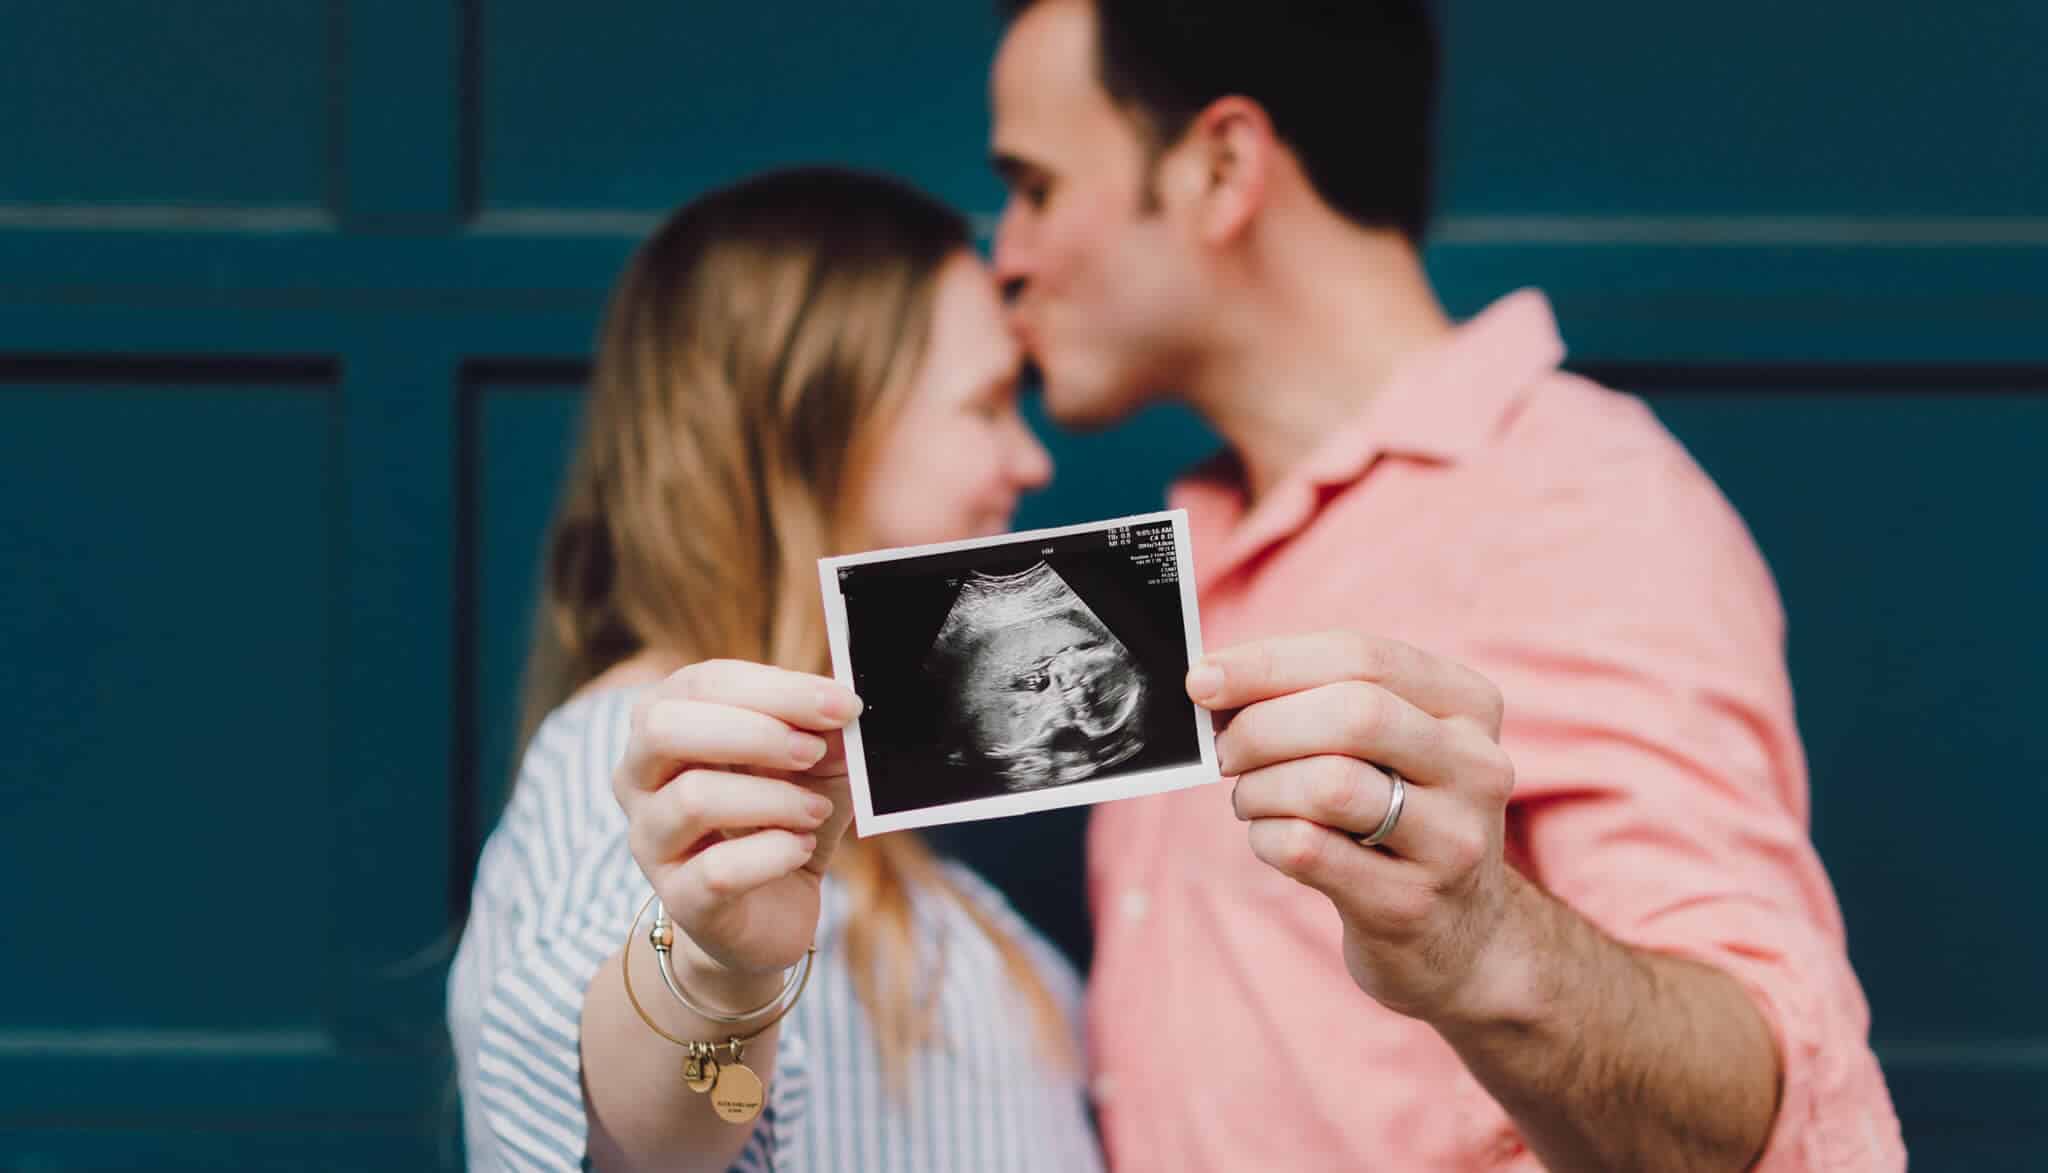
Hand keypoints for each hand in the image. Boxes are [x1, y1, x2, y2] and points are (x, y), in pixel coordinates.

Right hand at [613, 660, 860, 1000]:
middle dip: (754, 732)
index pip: (703, 684)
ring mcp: (650, 841)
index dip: (776, 689)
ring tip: (815, 811)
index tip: (840, 704)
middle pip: (665, 728)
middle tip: (813, 751)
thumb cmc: (784, 818)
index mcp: (665, 724)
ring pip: (693, 798)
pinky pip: (717, 870)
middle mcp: (638, 778)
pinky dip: (773, 853)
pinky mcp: (680, 899)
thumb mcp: (814, 764)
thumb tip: (842, 703)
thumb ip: (824, 729)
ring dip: (774, 798)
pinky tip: (800, 848)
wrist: (772, 911)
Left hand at [1190, 631, 1524, 1025]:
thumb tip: (1215, 680)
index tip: (1204, 679)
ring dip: (1260, 787)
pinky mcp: (1411, 903)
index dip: (1269, 663)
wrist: (1461, 938)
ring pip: (1329, 785)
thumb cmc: (1398, 817)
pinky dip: (1265, 837)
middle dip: (1262, 727)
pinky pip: (1309, 849)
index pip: (1361, 657)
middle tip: (1224, 750)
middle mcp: (1476, 767)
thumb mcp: (1389, 747)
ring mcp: (1453, 841)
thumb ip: (1319, 700)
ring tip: (1251, 798)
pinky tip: (1270, 838)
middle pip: (1352, 715)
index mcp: (1469, 706)